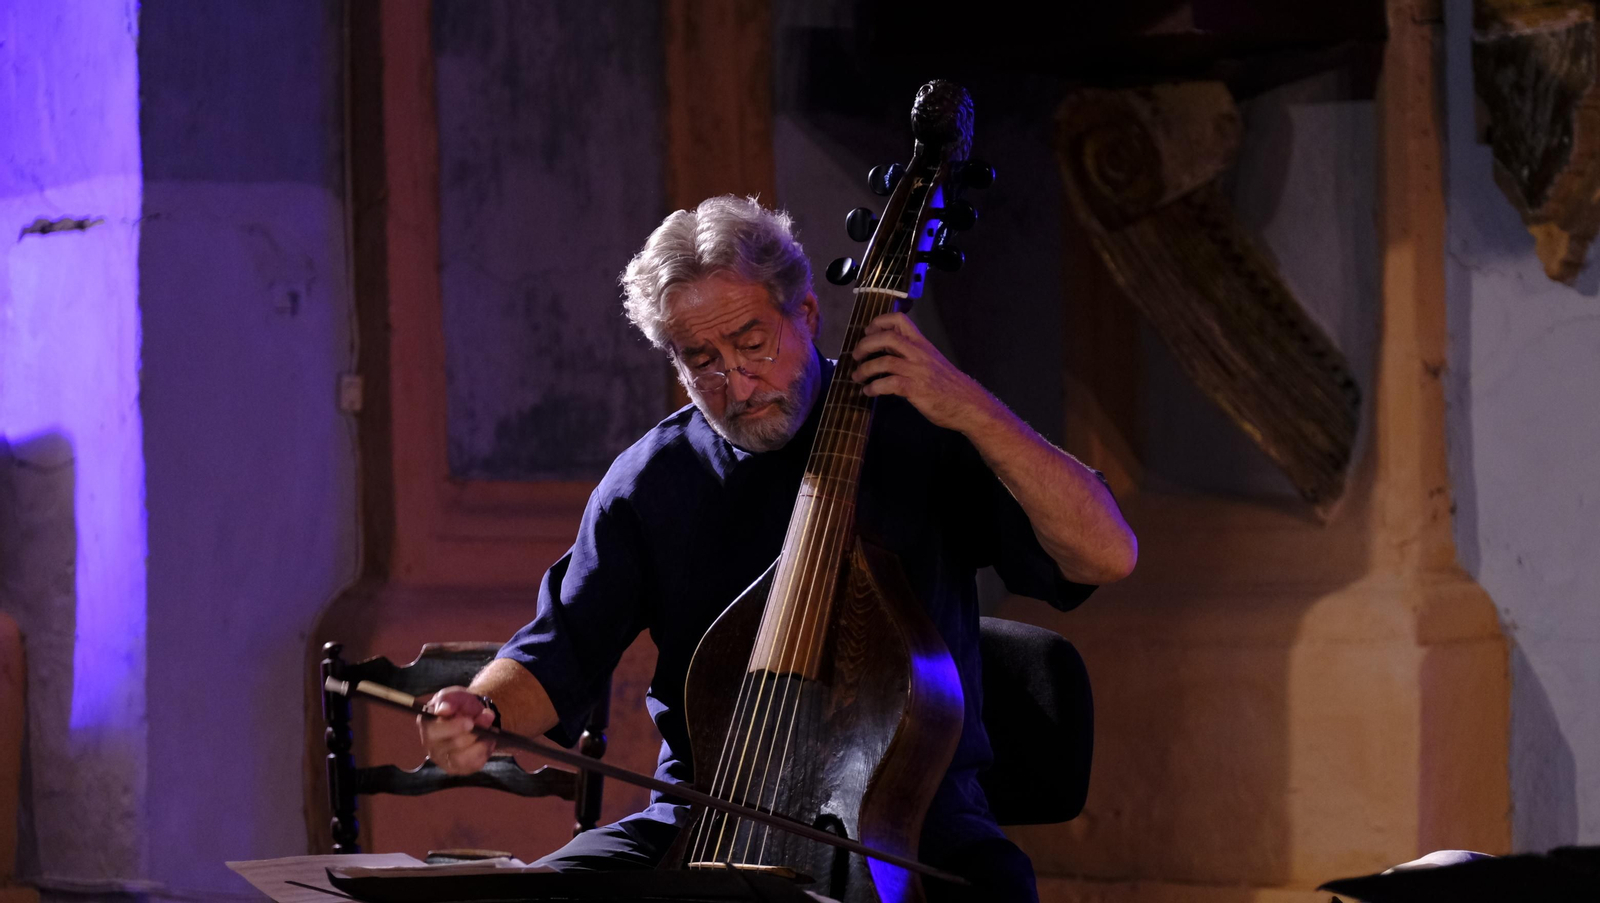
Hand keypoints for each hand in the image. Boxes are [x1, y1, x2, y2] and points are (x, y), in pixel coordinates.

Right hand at [417, 686, 497, 774]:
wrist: (472, 715)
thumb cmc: (459, 705)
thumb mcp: (454, 695)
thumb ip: (448, 699)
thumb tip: (443, 709)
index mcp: (427, 724)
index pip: (433, 731)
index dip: (452, 727)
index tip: (470, 721)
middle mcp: (431, 745)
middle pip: (452, 745)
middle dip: (474, 732)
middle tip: (488, 718)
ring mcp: (443, 759)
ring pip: (462, 759)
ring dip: (480, 744)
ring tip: (490, 733)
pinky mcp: (456, 768)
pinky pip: (472, 765)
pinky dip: (484, 753)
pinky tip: (488, 742)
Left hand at [850, 312, 997, 431]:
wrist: (968, 404)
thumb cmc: (948, 385)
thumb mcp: (931, 362)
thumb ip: (910, 354)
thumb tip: (884, 352)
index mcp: (922, 344)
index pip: (900, 320)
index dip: (879, 321)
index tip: (868, 331)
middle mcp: (919, 353)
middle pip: (887, 337)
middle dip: (865, 344)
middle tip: (856, 356)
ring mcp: (917, 371)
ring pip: (884, 361)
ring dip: (864, 369)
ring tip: (857, 377)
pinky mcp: (915, 389)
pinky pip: (888, 384)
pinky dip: (873, 387)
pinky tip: (869, 392)